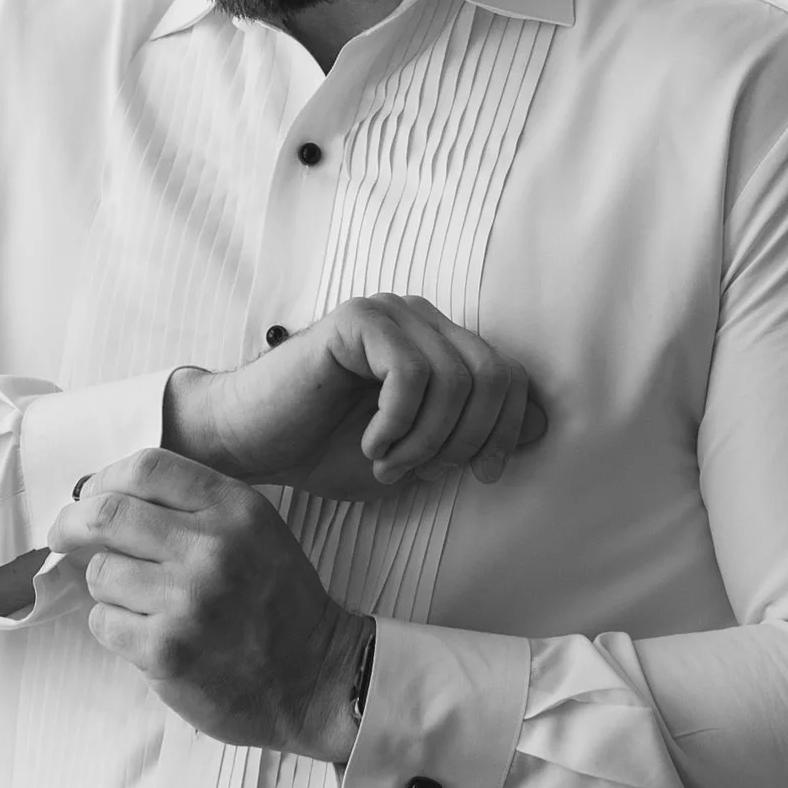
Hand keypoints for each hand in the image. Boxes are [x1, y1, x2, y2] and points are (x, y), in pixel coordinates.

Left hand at [45, 452, 368, 763]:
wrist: (317, 678)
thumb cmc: (277, 601)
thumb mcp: (255, 529)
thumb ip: (192, 505)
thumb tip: (102, 494)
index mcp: (234, 509)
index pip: (146, 468)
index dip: (103, 479)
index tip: (90, 496)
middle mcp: (212, 548)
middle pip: (107, 514)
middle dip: (72, 524)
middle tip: (64, 536)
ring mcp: (188, 602)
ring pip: (100, 573)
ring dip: (105, 586)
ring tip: (138, 601)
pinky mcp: (167, 652)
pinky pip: (103, 622)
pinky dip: (113, 626)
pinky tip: (146, 633)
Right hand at [164, 294, 547, 507]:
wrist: (247, 443)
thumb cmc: (325, 449)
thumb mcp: (415, 455)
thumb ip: (469, 440)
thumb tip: (540, 428)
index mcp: (439, 344)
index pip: (511, 375)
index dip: (508, 430)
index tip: (480, 475)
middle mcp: (420, 319)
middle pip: (494, 375)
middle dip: (468, 440)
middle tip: (420, 471)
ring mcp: (389, 312)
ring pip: (456, 380)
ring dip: (428, 440)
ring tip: (389, 461)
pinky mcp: (357, 321)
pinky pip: (411, 374)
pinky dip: (399, 424)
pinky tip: (372, 444)